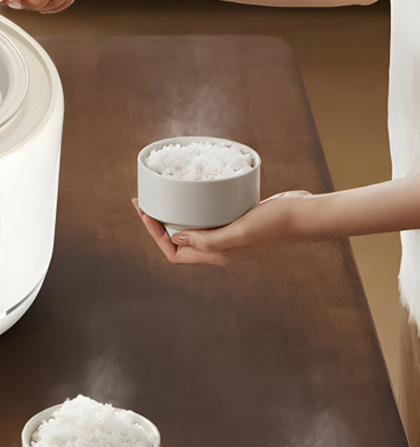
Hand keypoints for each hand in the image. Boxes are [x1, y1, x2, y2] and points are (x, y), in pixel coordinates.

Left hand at [132, 191, 313, 266]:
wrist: (301, 214)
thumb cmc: (273, 223)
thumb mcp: (239, 231)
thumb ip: (209, 239)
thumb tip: (177, 237)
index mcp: (217, 255)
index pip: (174, 252)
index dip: (155, 234)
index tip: (145, 211)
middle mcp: (219, 248)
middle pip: (178, 240)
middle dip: (159, 223)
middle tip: (146, 201)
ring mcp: (228, 235)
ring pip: (191, 228)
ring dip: (174, 214)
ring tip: (161, 197)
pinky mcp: (236, 221)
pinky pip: (206, 217)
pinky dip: (193, 207)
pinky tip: (190, 192)